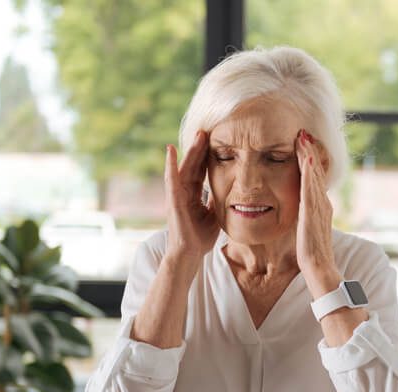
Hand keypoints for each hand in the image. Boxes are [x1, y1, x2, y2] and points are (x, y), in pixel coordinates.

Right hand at [164, 130, 218, 261]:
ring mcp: (177, 195)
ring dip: (190, 151)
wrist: (190, 254)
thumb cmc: (200, 237)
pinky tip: (170, 150)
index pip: (201, 171)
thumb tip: (227, 189)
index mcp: (194, 195)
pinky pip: (171, 179)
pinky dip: (170, 164)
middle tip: (207, 131)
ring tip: (197, 134)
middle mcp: (184, 192)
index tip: (216, 141)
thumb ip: (216, 200)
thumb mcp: (214, 214)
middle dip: (200, 149)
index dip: (208, 157)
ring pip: (184, 168)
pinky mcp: (173, 200)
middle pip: (194, 166)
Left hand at [295, 129, 338, 291]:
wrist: (320, 268)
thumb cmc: (312, 255)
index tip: (302, 145)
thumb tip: (300, 212)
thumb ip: (306, 218)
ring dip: (309, 154)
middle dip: (310, 151)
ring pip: (313, 175)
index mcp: (321, 207)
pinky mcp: (313, 210)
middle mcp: (323, 203)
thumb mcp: (307, 231)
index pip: (314, 179)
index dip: (309, 161)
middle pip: (315, 172)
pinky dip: (309, 170)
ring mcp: (319, 206)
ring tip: (303, 137)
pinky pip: (310, 185)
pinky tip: (305, 157)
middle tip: (303, 132)